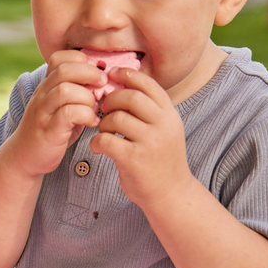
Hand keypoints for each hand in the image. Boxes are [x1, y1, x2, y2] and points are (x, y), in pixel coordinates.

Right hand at [12, 50, 104, 177]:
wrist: (24, 158)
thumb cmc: (50, 132)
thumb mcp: (61, 108)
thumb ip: (77, 94)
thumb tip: (104, 83)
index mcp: (46, 86)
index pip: (59, 58)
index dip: (81, 60)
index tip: (96, 72)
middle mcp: (42, 95)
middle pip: (64, 70)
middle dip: (90, 73)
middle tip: (103, 85)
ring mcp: (43, 112)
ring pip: (65, 90)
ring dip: (87, 97)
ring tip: (96, 108)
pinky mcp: (48, 130)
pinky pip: (68, 114)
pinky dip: (86, 115)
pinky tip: (92, 123)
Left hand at [93, 68, 191, 210]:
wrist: (170, 193)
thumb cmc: (161, 159)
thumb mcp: (165, 129)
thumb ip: (150, 110)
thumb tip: (124, 84)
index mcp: (169, 115)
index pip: (148, 84)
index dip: (127, 75)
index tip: (112, 74)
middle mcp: (163, 125)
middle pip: (130, 97)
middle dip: (111, 99)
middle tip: (103, 108)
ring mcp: (149, 142)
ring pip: (116, 118)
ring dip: (103, 123)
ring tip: (103, 132)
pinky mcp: (133, 159)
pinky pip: (106, 140)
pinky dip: (96, 142)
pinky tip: (98, 148)